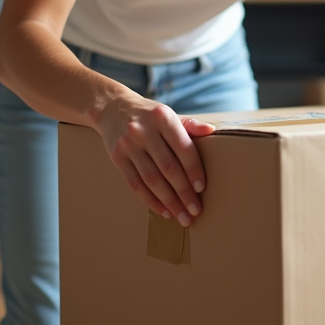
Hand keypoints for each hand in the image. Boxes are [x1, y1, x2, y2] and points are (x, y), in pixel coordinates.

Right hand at [96, 94, 215, 225]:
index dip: (193, 169)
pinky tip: (164, 210)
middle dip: (183, 192)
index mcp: (163, 117)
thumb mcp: (168, 114)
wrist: (112, 107)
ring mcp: (128, 144)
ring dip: (169, 201)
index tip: (201, 188)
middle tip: (195, 211)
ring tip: (182, 216)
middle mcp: (144, 131)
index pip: (183, 147)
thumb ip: (190, 125)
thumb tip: (211, 131)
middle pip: (168, 167)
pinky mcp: (117, 157)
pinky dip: (150, 200)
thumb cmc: (149, 115)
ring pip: (151, 179)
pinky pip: (135, 184)